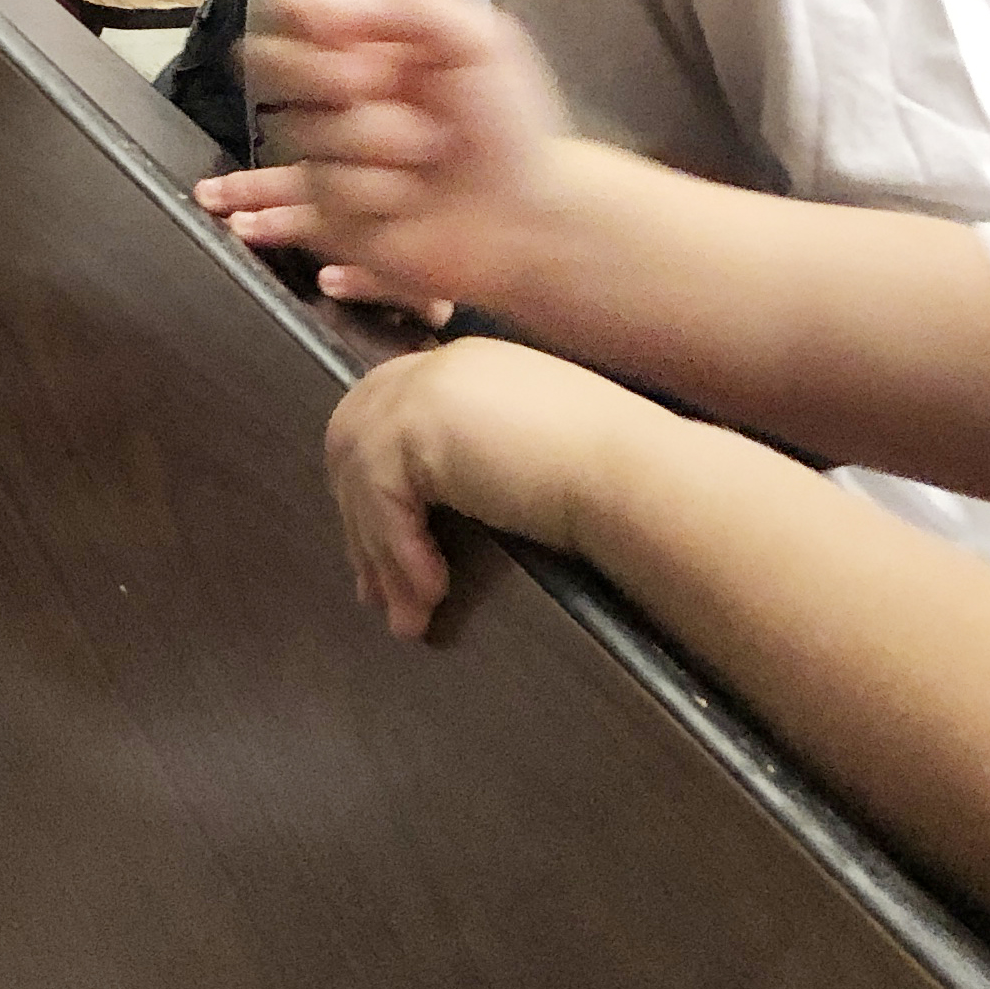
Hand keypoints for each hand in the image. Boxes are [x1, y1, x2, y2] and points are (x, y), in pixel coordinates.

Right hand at [222, 0, 577, 310]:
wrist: (529, 216)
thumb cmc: (507, 122)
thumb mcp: (476, 39)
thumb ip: (401, 1)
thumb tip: (307, 0)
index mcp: (363, 40)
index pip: (290, 8)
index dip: (308, 21)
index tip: (346, 36)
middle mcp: (335, 91)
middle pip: (273, 63)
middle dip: (331, 77)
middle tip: (386, 88)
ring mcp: (327, 152)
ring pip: (305, 132)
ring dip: (376, 142)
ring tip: (427, 155)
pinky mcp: (327, 211)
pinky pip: (321, 191)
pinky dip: (375, 192)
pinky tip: (405, 199)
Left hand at [327, 341, 661, 637]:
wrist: (633, 472)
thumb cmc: (610, 472)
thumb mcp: (527, 455)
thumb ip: (474, 461)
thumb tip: (431, 514)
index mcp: (462, 368)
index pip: (387, 417)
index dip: (373, 486)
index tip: (378, 551)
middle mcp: (433, 369)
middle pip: (356, 442)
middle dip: (359, 522)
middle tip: (375, 594)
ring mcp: (419, 392)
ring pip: (362, 478)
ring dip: (380, 556)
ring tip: (406, 620)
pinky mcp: (414, 427)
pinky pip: (382, 499)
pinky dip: (399, 553)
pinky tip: (431, 597)